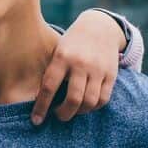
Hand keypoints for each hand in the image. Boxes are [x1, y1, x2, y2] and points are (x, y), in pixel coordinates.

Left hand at [31, 10, 123, 124]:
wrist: (99, 27)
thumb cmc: (71, 43)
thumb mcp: (57, 51)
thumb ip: (51, 72)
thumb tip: (38, 100)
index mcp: (61, 57)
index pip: (49, 87)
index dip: (42, 106)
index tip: (36, 120)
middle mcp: (80, 64)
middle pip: (73, 98)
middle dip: (63, 113)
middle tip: (57, 116)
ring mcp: (98, 70)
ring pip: (90, 102)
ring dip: (79, 112)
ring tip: (71, 111)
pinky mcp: (111, 74)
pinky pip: (103, 99)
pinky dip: (93, 107)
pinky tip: (85, 106)